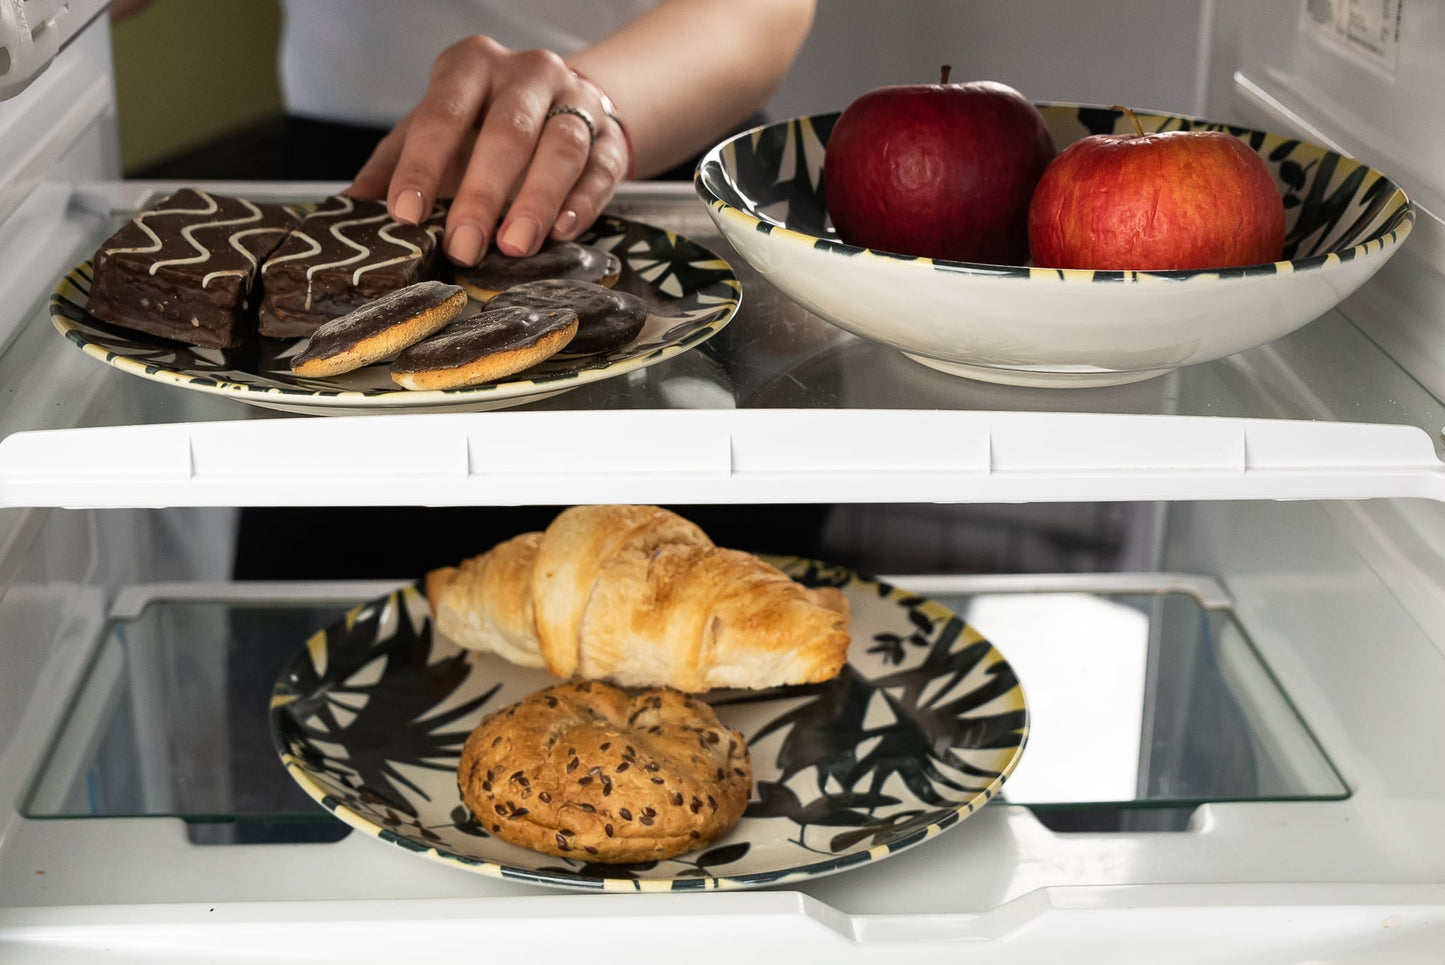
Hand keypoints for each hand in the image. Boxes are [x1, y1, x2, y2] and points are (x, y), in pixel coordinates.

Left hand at [348, 35, 630, 265]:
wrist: (558, 106)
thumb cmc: (482, 124)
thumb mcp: (430, 131)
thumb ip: (392, 166)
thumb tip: (349, 208)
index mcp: (471, 66)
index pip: (443, 113)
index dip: (422, 165)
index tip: (406, 213)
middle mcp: (526, 74)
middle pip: (508, 131)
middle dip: (483, 194)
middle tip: (464, 245)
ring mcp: (574, 100)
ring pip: (561, 147)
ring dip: (538, 201)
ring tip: (514, 245)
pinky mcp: (609, 134)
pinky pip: (601, 168)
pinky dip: (582, 202)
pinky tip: (563, 231)